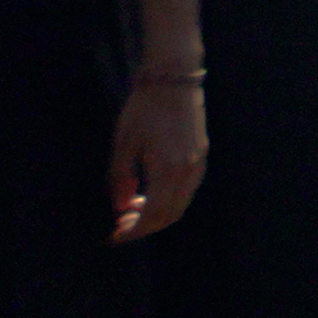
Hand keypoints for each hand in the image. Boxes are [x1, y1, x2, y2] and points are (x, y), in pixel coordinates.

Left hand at [107, 79, 207, 244]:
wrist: (173, 80)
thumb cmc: (144, 109)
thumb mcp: (123, 143)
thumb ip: (120, 178)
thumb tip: (120, 207)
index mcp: (167, 169)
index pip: (152, 215)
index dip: (133, 231)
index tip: (115, 236)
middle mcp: (188, 171)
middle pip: (169, 216)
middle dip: (144, 227)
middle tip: (121, 226)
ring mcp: (198, 164)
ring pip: (180, 205)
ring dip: (157, 215)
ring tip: (132, 211)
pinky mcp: (202, 156)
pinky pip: (187, 191)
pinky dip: (169, 201)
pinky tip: (150, 194)